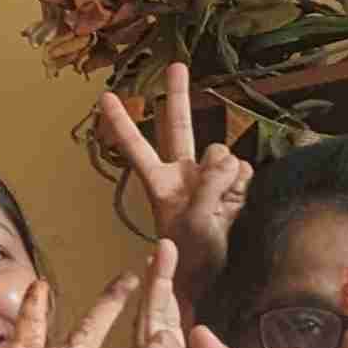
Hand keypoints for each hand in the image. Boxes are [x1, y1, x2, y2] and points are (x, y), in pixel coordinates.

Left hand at [95, 64, 248, 312]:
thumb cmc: (189, 259)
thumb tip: (228, 158)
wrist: (213, 283)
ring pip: (221, 152)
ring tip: (222, 205)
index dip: (122, 122)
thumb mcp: (192, 222)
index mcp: (159, 183)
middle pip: (178, 126)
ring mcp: (209, 179)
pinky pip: (244, 170)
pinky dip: (243, 184)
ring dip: (225, 173)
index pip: (136, 146)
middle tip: (176, 65)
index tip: (103, 96)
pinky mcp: (235, 188)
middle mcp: (183, 174)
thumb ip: (209, 184)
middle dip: (178, 95)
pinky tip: (237, 203)